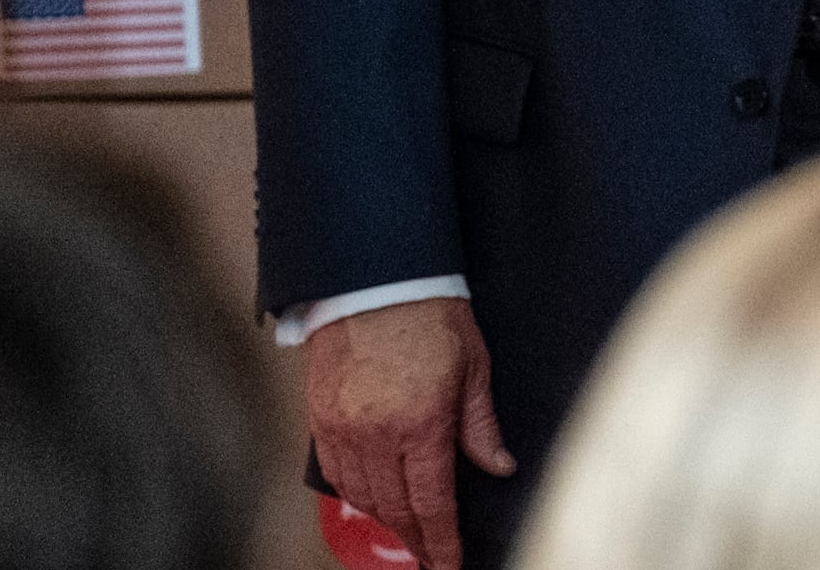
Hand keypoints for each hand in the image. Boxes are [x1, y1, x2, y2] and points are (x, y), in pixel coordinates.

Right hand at [305, 297, 514, 569]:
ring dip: (386, 518)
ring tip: (407, 529)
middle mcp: (378, 434)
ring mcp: (343, 429)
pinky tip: (372, 497)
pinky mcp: (320, 419)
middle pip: (396, 508)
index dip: (441, 541)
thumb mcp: (474, 367)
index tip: (448, 564)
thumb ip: (482, 426)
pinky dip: (354, 493)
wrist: (375, 279)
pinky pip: (336, 474)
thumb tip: (500, 466)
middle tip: (431, 556)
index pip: (432, 502)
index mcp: (422, 423)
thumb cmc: (431, 315)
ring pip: (363, 497)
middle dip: (416, 538)